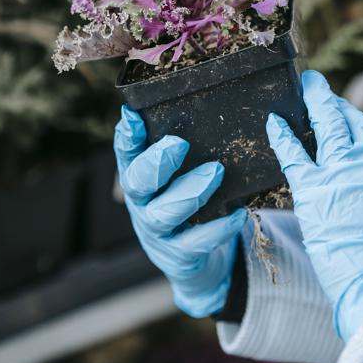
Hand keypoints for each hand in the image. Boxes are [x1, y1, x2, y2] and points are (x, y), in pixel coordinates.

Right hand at [114, 105, 246, 317]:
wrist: (189, 258)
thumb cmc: (182, 197)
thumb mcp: (174, 172)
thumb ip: (174, 145)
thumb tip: (191, 104)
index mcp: (137, 176)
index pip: (125, 153)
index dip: (127, 137)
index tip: (134, 116)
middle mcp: (141, 203)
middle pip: (137, 182)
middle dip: (157, 162)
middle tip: (180, 143)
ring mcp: (157, 231)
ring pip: (165, 213)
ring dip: (191, 191)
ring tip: (216, 172)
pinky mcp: (178, 255)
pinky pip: (196, 243)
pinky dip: (218, 228)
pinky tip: (237, 213)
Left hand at [266, 69, 362, 340]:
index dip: (357, 123)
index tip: (346, 116)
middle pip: (350, 119)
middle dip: (332, 99)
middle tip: (318, 84)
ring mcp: (340, 171)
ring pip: (325, 124)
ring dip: (314, 102)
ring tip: (305, 88)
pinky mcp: (313, 189)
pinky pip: (292, 153)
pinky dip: (281, 134)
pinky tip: (272, 120)